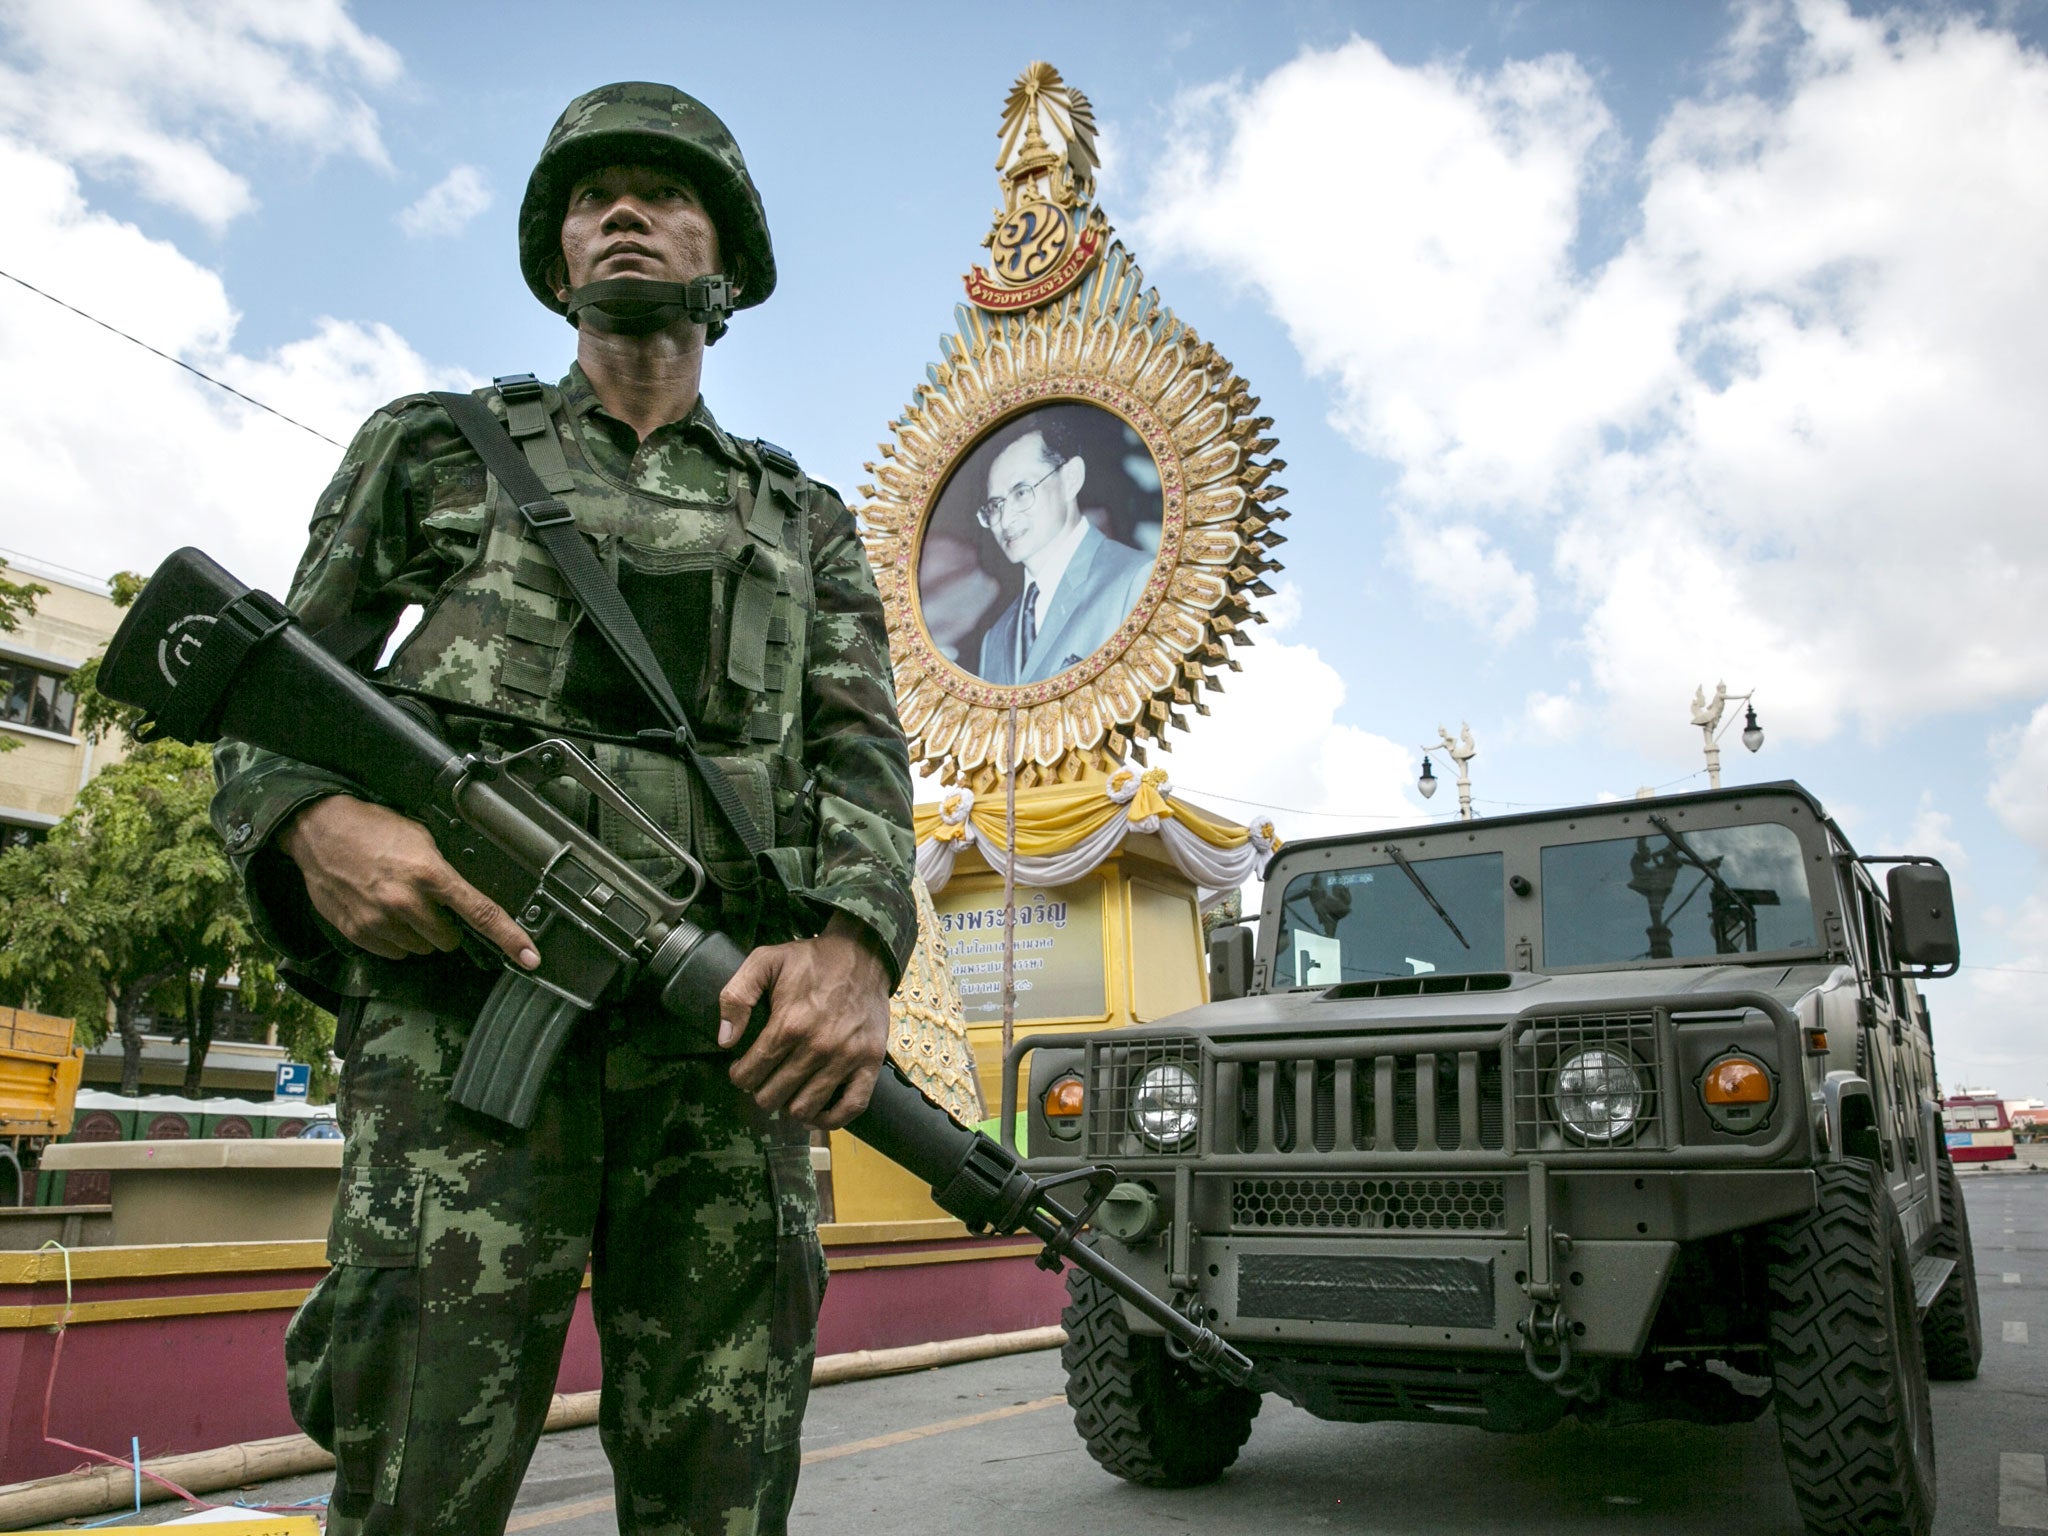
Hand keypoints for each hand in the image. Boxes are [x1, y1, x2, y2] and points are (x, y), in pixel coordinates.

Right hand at [278, 794, 538, 968]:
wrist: (319, 830)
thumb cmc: (372, 828)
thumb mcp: (421, 837)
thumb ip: (445, 870)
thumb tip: (469, 896)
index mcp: (430, 874)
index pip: (481, 913)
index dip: (510, 939)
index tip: (530, 958)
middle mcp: (406, 901)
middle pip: (450, 940)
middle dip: (448, 927)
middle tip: (431, 903)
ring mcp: (380, 920)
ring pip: (422, 949)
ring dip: (420, 933)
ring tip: (401, 903)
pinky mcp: (358, 932)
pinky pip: (394, 952)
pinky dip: (396, 939)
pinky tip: (383, 913)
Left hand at [719, 912, 890, 1128]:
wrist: (862, 954)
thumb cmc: (811, 959)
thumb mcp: (764, 961)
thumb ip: (737, 996)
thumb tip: (726, 1040)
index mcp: (789, 1023)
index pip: (750, 1074)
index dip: (739, 1076)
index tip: (742, 1070)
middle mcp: (818, 1046)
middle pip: (773, 1096)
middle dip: (761, 1091)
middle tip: (764, 1079)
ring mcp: (846, 1057)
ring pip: (805, 1108)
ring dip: (788, 1106)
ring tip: (787, 1091)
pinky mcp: (870, 1063)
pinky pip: (851, 1108)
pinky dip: (830, 1118)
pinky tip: (815, 1111)